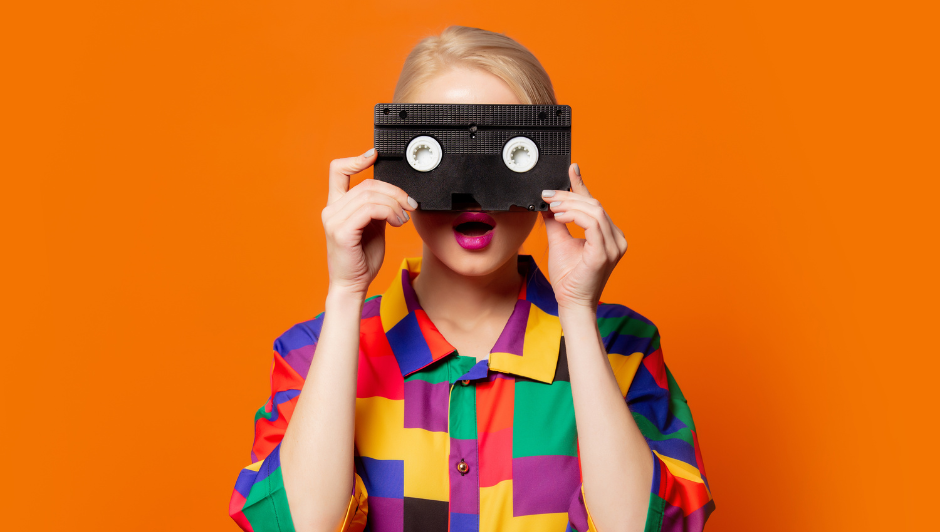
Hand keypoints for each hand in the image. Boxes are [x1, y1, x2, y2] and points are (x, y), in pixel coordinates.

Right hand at [322, 148, 416, 297]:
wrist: (353, 284)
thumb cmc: (362, 259)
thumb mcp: (373, 227)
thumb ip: (378, 208)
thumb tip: (395, 194)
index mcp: (337, 206)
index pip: (337, 171)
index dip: (356, 159)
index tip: (374, 155)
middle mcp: (331, 209)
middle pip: (367, 184)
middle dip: (394, 191)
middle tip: (409, 204)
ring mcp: (334, 219)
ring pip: (371, 195)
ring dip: (395, 204)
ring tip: (403, 218)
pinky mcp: (341, 231)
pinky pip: (370, 210)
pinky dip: (389, 212)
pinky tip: (397, 222)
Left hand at [541, 163, 627, 312]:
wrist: (571, 303)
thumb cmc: (568, 278)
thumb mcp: (559, 241)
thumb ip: (556, 221)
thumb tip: (548, 202)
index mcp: (608, 235)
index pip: (594, 204)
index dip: (581, 185)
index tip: (571, 169)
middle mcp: (616, 238)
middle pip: (594, 204)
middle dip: (569, 195)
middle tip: (547, 195)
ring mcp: (614, 246)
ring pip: (594, 210)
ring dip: (569, 204)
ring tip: (551, 207)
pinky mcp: (605, 253)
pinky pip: (593, 224)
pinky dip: (574, 216)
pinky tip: (559, 217)